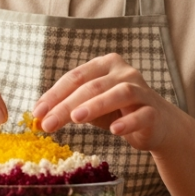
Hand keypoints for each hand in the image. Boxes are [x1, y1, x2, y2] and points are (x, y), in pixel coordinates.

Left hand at [32, 53, 178, 151]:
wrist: (157, 125)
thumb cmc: (118, 111)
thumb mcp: (90, 107)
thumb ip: (68, 108)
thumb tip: (39, 118)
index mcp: (105, 65)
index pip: (75, 77)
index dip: (54, 94)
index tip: (37, 112)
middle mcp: (124, 72)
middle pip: (92, 86)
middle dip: (67, 105)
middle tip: (48, 123)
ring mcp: (141, 90)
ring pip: (119, 93)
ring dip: (96, 105)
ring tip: (76, 118)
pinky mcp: (154, 111)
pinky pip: (141, 114)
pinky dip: (128, 122)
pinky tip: (115, 130)